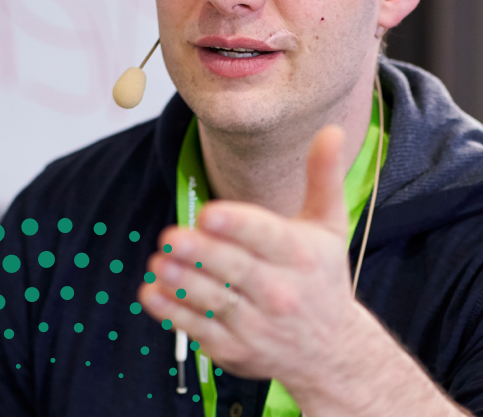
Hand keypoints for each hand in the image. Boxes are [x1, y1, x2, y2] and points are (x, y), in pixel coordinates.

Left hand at [136, 124, 358, 387]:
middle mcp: (280, 292)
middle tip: (171, 237)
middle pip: (236, 269)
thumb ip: (323, 176)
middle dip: (202, 254)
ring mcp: (256, 324)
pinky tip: (152, 293)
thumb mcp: (330, 225)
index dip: (238, 226)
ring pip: (213, 300)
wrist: (330, 352)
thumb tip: (330, 129)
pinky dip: (173, 313)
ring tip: (158, 261)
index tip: (210, 214)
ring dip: (181, 281)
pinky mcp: (234, 349)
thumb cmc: (323, 278)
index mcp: (301, 256)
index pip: (267, 237)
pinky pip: (199, 330)